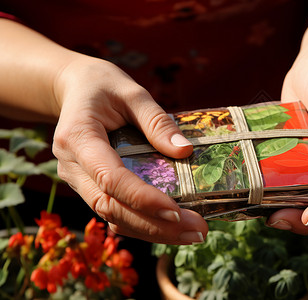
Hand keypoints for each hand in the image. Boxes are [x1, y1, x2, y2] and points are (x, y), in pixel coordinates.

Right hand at [52, 56, 207, 243]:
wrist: (74, 90)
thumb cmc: (102, 86)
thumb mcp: (132, 92)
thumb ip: (157, 121)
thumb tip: (185, 152)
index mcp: (78, 137)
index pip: (110, 178)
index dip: (142, 198)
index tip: (177, 212)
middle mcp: (72, 166)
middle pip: (111, 207)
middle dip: (155, 225)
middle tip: (197, 232)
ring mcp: (77, 180)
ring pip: (111, 216)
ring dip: (152, 231)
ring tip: (191, 235)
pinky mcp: (88, 186)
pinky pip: (113, 212)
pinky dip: (142, 223)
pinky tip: (170, 227)